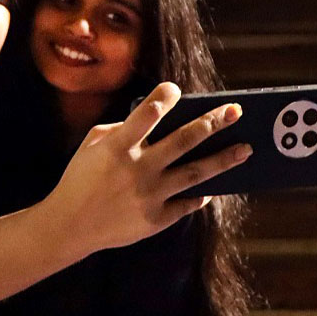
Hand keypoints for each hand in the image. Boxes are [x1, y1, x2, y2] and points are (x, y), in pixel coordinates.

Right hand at [45, 83, 248, 255]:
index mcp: (118, 146)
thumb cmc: (81, 177)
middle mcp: (138, 169)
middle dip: (212, 123)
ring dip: (224, 159)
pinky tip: (217, 184)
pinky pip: (188, 203)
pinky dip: (203, 193)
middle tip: (236, 112)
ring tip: (246, 148)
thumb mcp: (93, 144)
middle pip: (184, 140)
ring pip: (196, 173)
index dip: (164, 97)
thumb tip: (158, 119)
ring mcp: (150, 196)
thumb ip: (122, 128)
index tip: (176, 89)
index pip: (148, 113)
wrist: (70, 225)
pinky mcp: (156, 219)